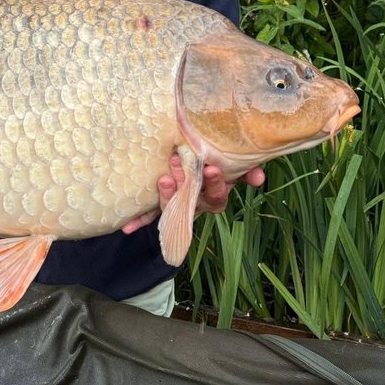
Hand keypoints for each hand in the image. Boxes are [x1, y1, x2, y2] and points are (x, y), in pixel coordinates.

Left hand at [120, 153, 264, 234]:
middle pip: (195, 201)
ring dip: (167, 196)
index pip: (218, 194)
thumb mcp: (231, 161)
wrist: (190, 156)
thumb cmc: (214, 159)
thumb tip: (258, 178)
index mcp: (214, 193)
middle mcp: (196, 203)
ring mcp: (178, 206)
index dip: (215, 184)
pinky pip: (150, 215)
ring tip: (164, 180)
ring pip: (173, 206)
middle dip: (187, 186)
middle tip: (179, 165)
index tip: (212, 168)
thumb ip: (245, 168)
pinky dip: (139, 220)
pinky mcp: (160, 207)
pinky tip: (126, 228)